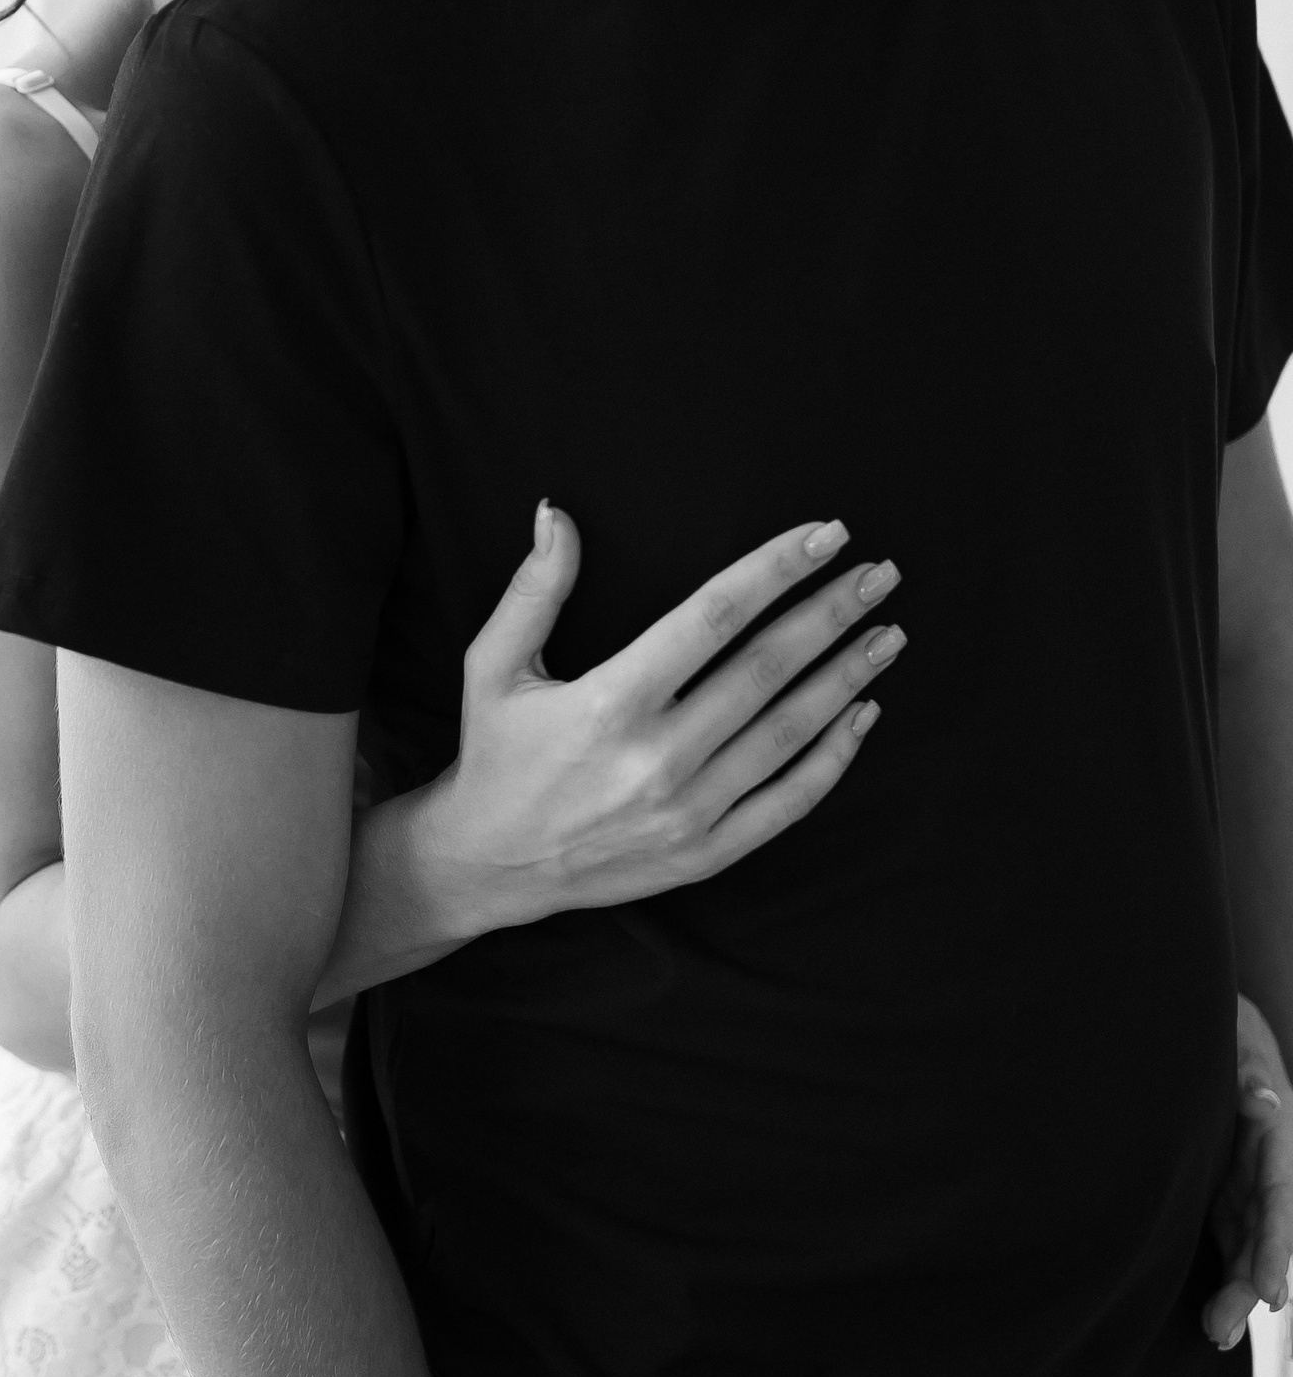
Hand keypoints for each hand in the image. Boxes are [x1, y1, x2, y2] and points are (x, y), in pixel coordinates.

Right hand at [423, 506, 902, 937]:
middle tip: (880, 574)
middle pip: (767, 670)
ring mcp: (687, 811)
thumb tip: (555, 511)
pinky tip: (863, 715)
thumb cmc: (496, 754)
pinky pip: (787, 803)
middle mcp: (657, 758)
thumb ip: (534, 589)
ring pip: (789, 733)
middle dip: (831, 614)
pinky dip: (834, 758)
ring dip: (846, 677)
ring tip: (888, 635)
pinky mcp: (705, 853)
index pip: (712, 617)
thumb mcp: (492, 665)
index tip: (824, 535)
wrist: (489, 865)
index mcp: (609, 702)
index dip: (774, 570)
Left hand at [1203, 995, 1292, 1354]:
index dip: (1275, 1249)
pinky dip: (1224, 1275)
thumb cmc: (1232, 1038)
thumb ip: (1248, 1074)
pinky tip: (1208, 1318)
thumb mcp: (1241, 1047)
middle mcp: (1268, 1173)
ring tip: (1213, 1336)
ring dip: (1234, 1292)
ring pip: (1247, 1247)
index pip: (1280, 1203)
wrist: (1220, 1032)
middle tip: (1222, 1332)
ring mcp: (1246, 1186)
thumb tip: (1264, 1101)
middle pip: (1265, 1237)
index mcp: (1277, 1142)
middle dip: (1248, 1285)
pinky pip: (1229, 1240)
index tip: (1271, 1296)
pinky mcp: (1224, 1194)